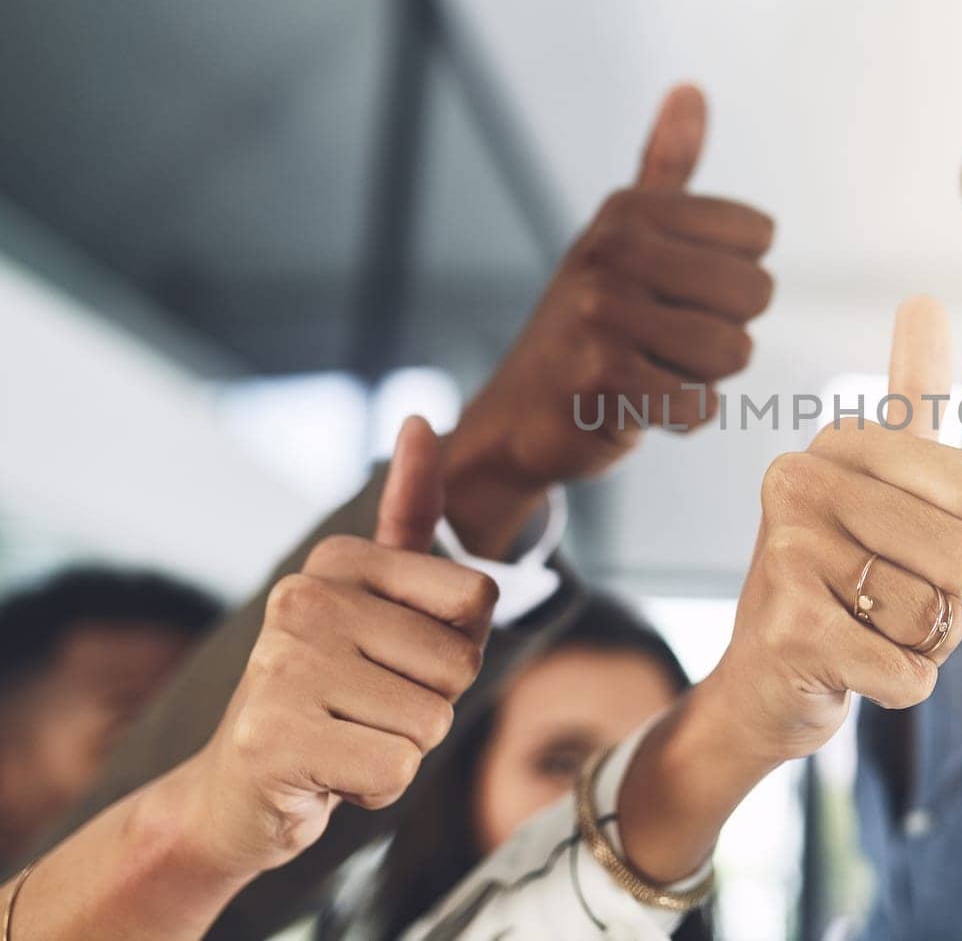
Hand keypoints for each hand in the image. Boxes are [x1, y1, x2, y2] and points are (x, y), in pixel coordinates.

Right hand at [181, 418, 498, 876]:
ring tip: (343, 736)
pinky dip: (374, 787)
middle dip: (428, 704)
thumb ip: (408, 515)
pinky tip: (326, 773)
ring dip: (400, 748)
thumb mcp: (379, 599)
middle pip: (459, 665)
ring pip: (431, 722)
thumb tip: (419, 420)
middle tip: (364, 708)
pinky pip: (395, 769)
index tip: (393, 657)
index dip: (454, 646)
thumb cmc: (333, 692)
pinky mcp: (273, 738)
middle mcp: (303, 598)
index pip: (477, 595)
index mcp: (337, 560)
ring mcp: (282, 665)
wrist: (234, 791)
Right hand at [442, 85, 775, 555]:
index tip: (673, 292)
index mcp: (629, 211)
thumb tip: (691, 88)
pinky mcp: (605, 380)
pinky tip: (637, 404)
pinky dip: (682, 417)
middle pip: (755, 293)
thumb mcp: (622, 236)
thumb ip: (665, 167)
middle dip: (723, 330)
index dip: (730, 278)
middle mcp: (613, 251)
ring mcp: (604, 315)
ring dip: (702, 376)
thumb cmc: (588, 324)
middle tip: (663, 339)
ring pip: (734, 351)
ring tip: (650, 369)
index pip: (758, 237)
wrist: (519, 417)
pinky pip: (702, 404)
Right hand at [700, 296, 961, 762]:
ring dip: (916, 641)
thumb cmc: (836, 578)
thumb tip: (922, 297)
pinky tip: (848, 670)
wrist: (762, 682)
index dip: (961, 536)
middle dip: (942, 596)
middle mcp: (799, 483)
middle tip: (876, 595)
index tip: (898, 543)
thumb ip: (909, 396)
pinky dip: (897, 684)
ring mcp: (787, 553)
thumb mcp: (878, 484)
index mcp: (833, 445)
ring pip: (937, 615)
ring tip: (857, 628)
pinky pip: (911, 672)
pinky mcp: (791, 630)